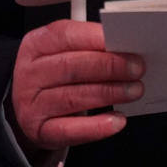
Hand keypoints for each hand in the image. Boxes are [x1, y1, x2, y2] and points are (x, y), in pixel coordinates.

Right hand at [10, 19, 143, 149]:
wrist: (28, 108)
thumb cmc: (53, 75)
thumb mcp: (62, 52)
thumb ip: (88, 46)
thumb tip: (125, 48)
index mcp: (35, 45)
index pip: (64, 36)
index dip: (96, 38)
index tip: (124, 40)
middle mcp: (30, 74)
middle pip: (71, 67)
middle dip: (110, 66)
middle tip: (137, 68)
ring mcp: (32, 104)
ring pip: (74, 98)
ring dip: (110, 93)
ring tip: (134, 90)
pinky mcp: (40, 131)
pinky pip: (70, 130)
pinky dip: (97, 127)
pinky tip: (118, 120)